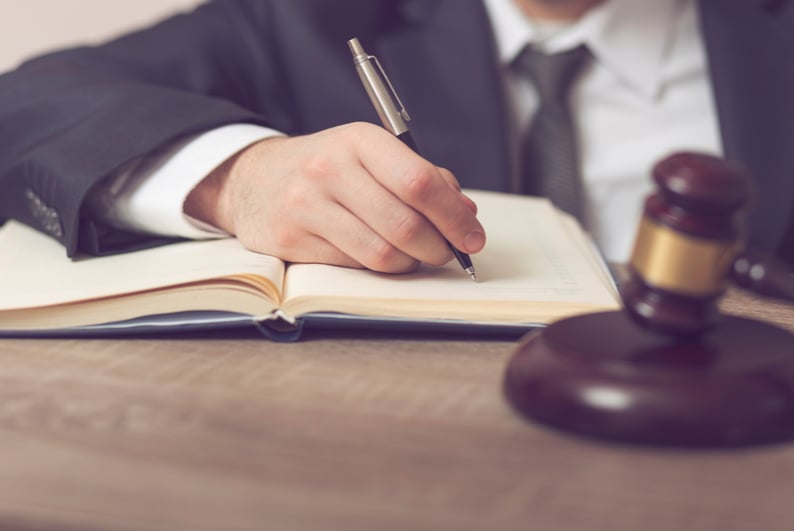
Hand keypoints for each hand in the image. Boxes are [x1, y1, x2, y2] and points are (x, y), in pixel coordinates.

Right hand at [184, 122, 485, 272]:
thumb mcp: (370, 154)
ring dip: (409, 263)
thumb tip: (466, 214)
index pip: (419, 182)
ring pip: (381, 255)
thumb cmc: (327, 168)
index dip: (454, 217)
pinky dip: (377, 269)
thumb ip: (422, 178)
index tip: (472, 237)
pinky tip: (378, 256)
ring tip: (414, 256)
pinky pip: (353, 267)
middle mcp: (329, 170)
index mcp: (358, 140)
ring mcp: (306, 207)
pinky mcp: (291, 241)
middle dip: (438, 248)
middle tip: (448, 254)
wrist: (253, 179)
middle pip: (404, 225)